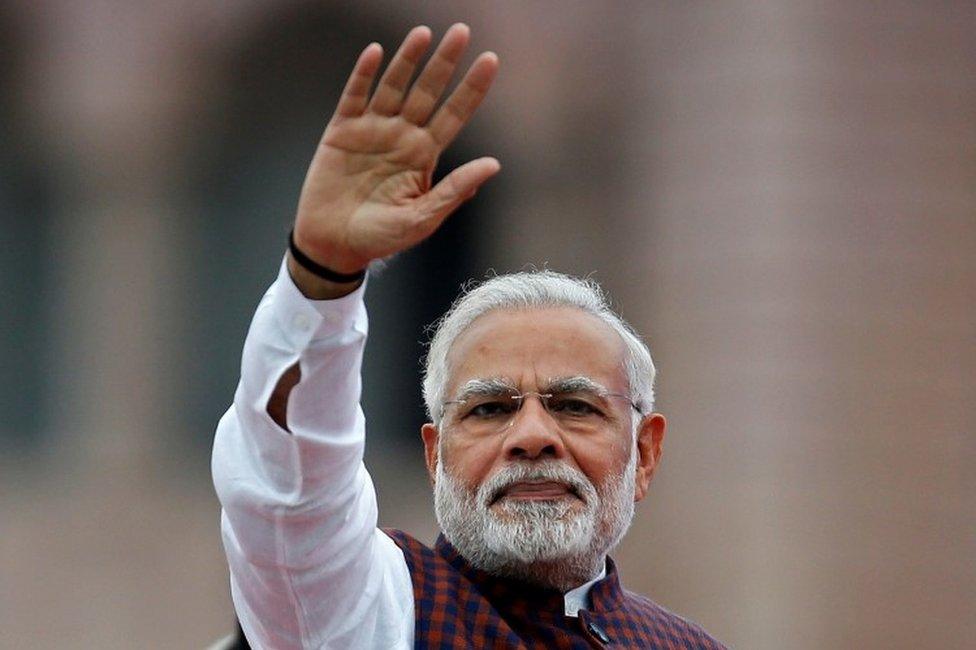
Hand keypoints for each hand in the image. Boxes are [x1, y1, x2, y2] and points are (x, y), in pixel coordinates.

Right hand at [290, 23, 499, 293]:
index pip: (455, 114)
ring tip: (423, 33)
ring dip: (408, 60)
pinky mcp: (342, 131)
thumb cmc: (381, 238)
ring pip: (394, 86)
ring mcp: (372, 130)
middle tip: (462, 31)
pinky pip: (354, 96)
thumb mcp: (423, 219)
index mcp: (425, 156)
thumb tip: (493, 164)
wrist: (333, 246)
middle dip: (445, 62)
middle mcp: (402, 136)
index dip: (472, 87)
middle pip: (429, 91)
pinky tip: (375, 53)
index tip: (491, 59)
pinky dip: (364, 75)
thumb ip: (455, 190)